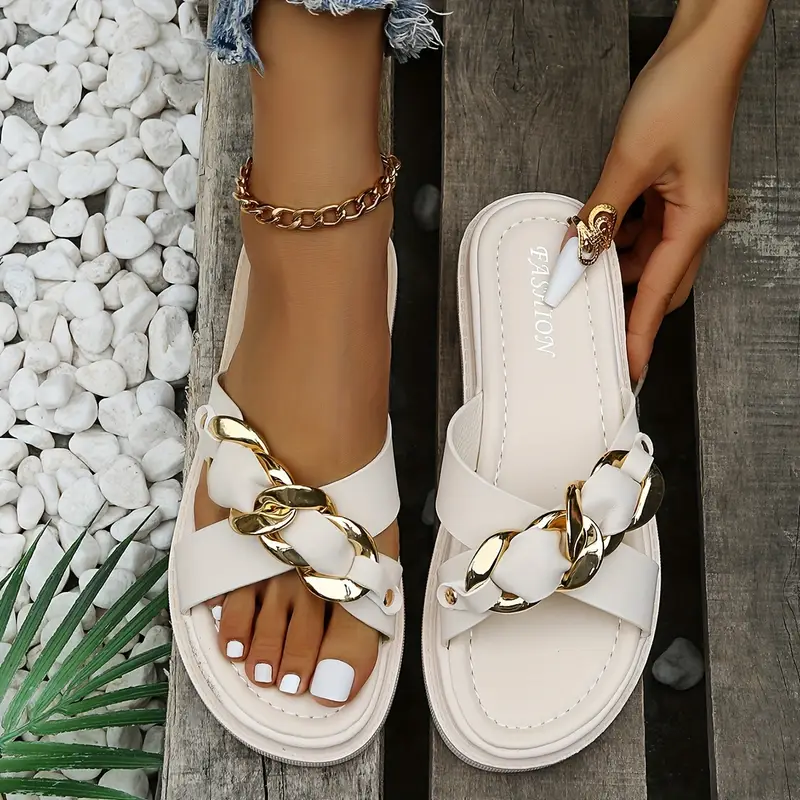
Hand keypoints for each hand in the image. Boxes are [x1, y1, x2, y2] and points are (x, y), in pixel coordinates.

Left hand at [579, 20, 745, 380]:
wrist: (702, 45)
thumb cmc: (680, 94)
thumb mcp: (628, 161)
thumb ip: (599, 216)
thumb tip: (576, 259)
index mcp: (696, 221)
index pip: (660, 293)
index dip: (641, 333)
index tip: (629, 368)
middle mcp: (694, 220)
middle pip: (658, 282)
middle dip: (627, 304)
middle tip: (593, 327)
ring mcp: (683, 206)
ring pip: (645, 257)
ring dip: (614, 266)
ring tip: (578, 274)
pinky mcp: (669, 190)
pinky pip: (641, 229)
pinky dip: (615, 238)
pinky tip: (592, 236)